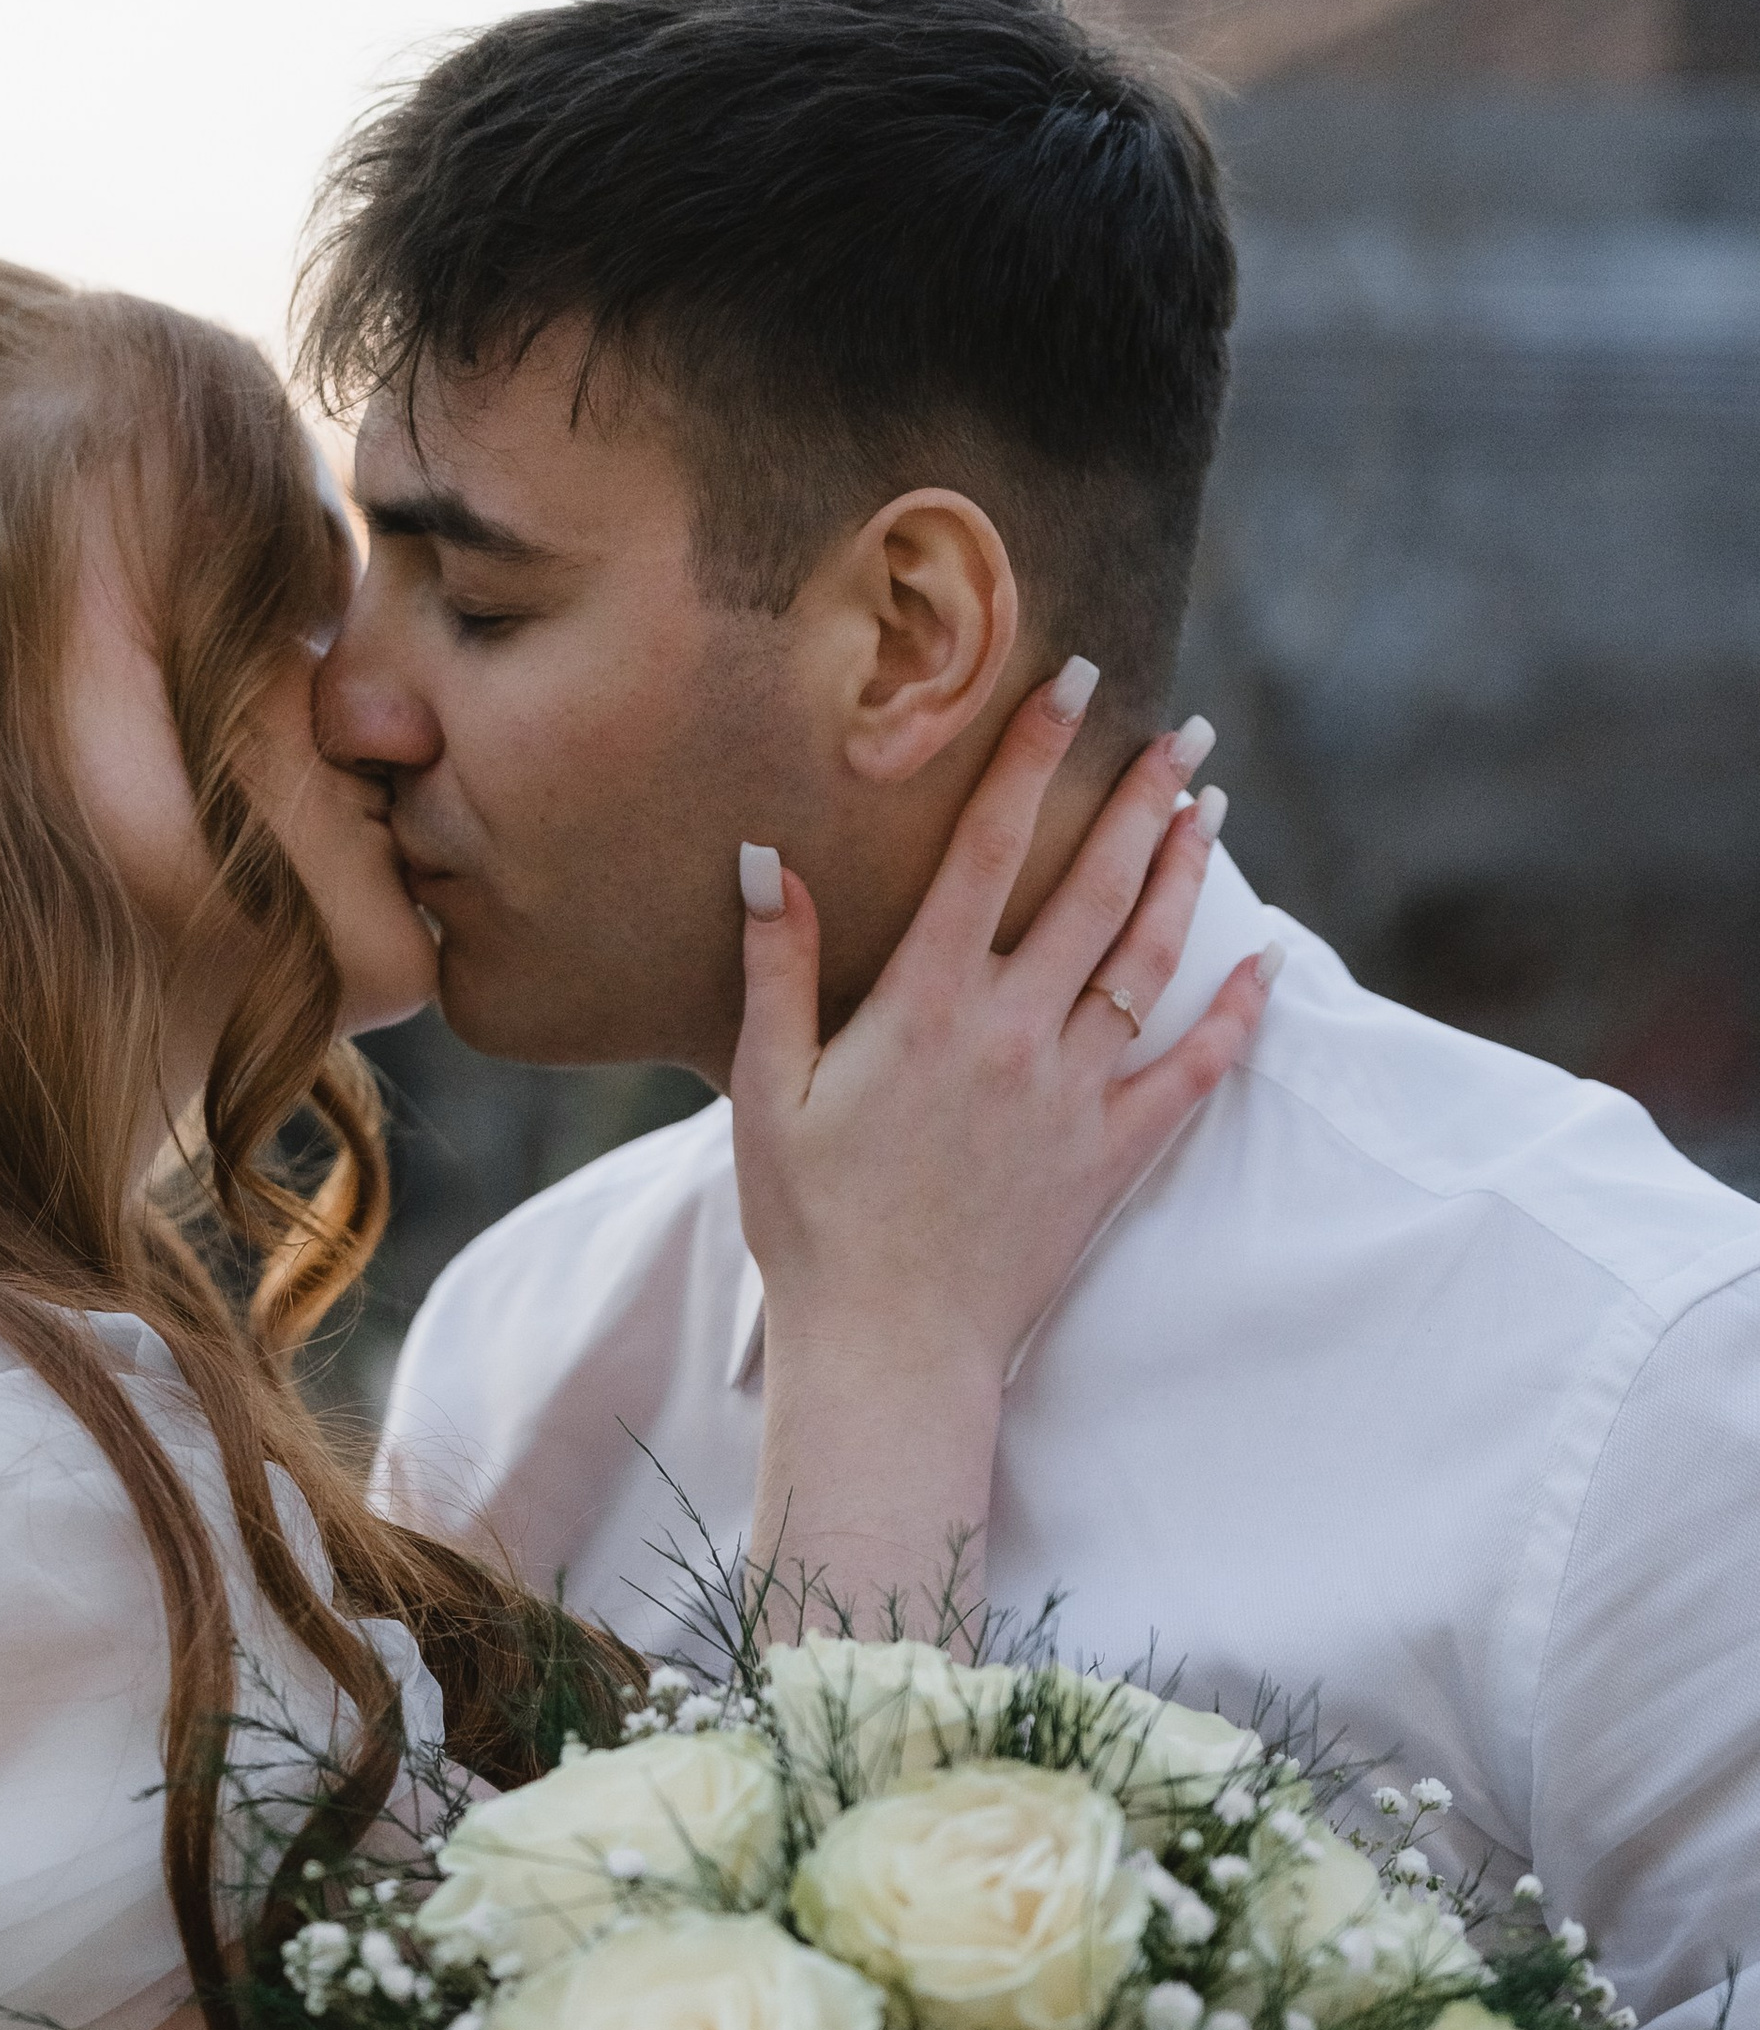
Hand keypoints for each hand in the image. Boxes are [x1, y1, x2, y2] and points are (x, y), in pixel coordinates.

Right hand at [733, 668, 1272, 1622]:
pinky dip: (1235, 1016)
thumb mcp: (764, 1091)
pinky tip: (1265, 965)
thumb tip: (766, 858)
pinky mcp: (1112, 1156)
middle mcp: (1014, 1033)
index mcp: (926, 1006)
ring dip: (1186, 876)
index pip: (988, 850)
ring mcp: (1075, 1095)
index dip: (1032, 756)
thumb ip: (776, 969)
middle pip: (1094, 887)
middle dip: (1142, 797)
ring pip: (1149, 959)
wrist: (887, 1347)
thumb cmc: (811, 1224)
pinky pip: (1193, 1072)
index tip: (1074, 682)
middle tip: (1183, 731)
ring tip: (1209, 809)